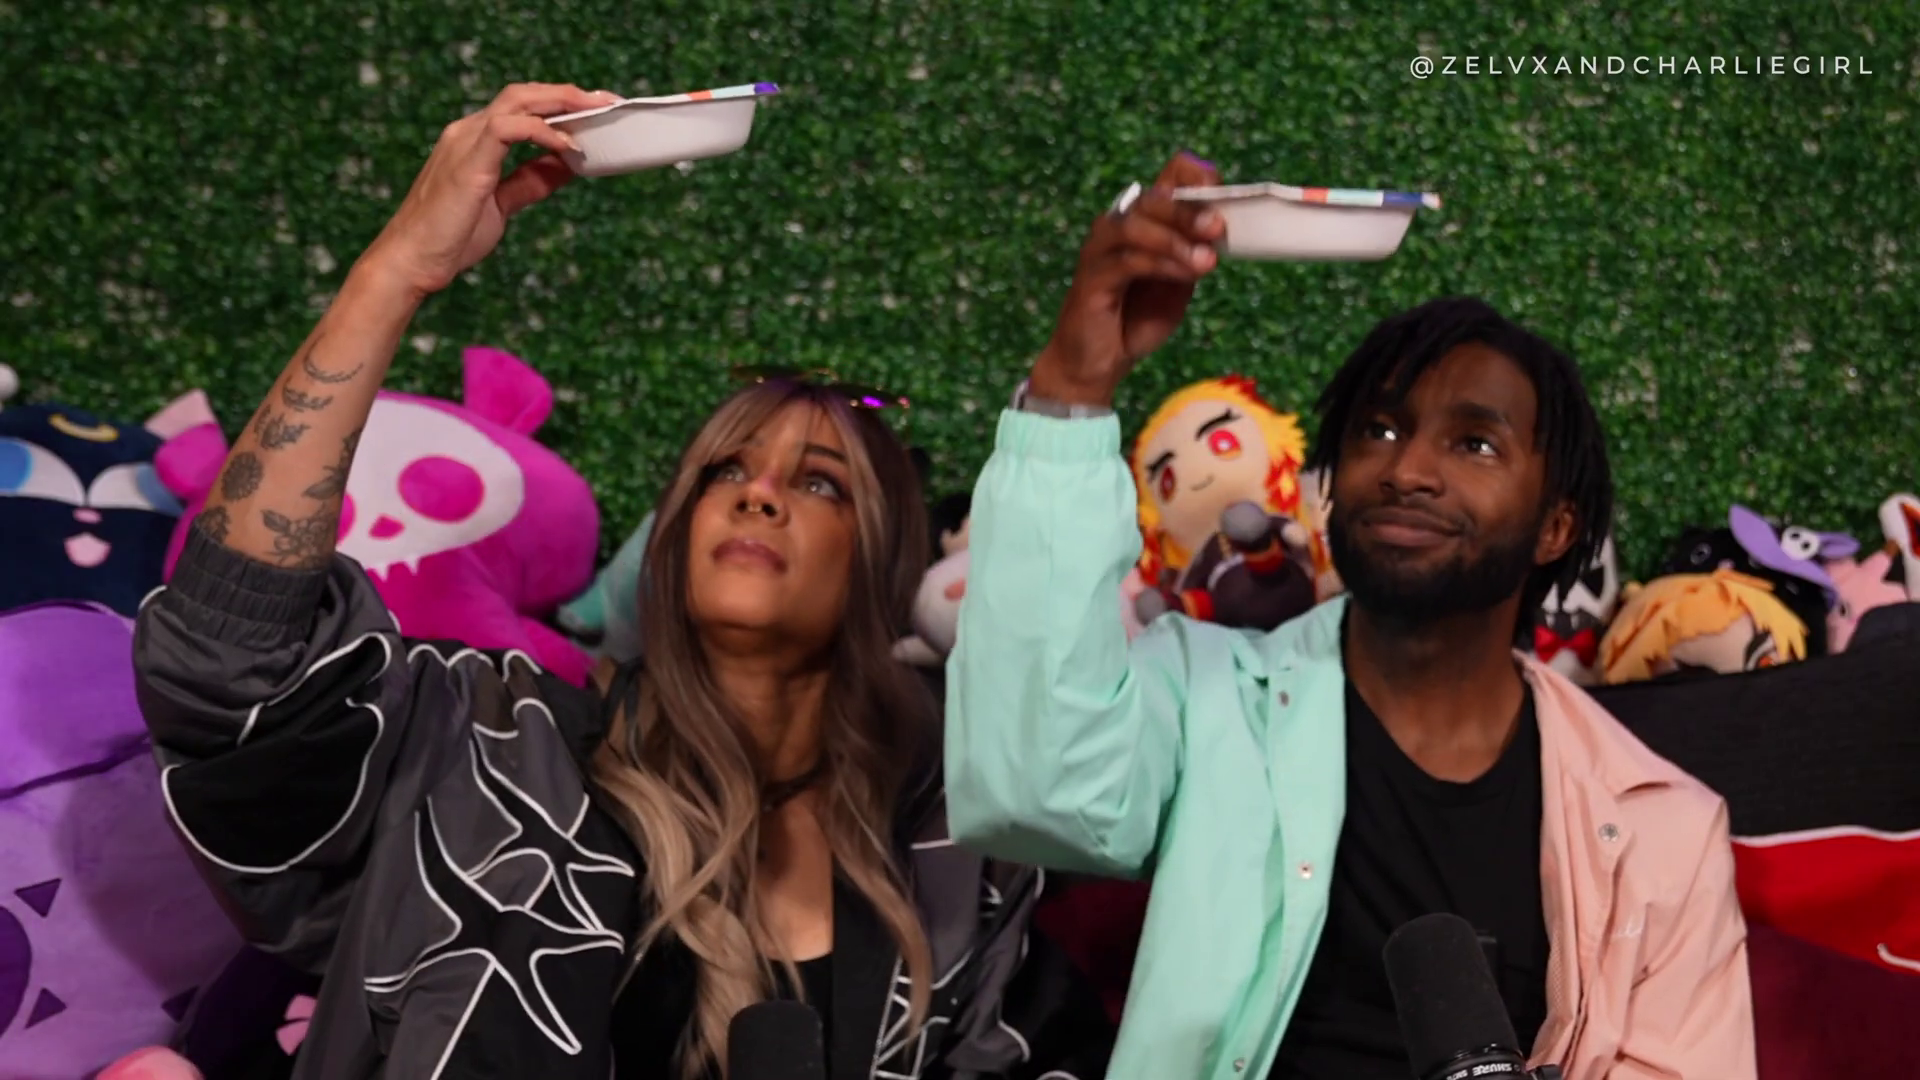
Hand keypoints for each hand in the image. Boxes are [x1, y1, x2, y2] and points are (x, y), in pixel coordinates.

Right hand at [360, 82, 617, 298]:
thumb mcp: (503, 204)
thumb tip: (567, 166)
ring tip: (596, 111)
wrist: (413, 261)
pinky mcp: (468, 161)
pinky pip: (508, 128)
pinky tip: (568, 147)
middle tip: (608, 101)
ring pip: (517, 100)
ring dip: (561, 102)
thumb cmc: (451, 237)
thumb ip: (531, 181)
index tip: (597, 110)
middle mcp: (467, 132)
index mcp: (474, 140)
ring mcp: (465, 142)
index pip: (522, 107)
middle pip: (523, 94)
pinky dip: (543, 132)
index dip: (560, 104)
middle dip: (568, 94)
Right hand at [1029, 152, 1225, 404]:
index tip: (1225, 199)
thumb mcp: (1179, 282)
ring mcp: (1100, 249)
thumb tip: (1223, 230)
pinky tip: (1184, 275)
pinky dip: (1160, 264)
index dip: (1198, 176)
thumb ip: (1195, 254)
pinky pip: (1127, 260)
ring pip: (1136, 223)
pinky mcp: (1091, 277)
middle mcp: (1118, 225)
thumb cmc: (1135, 320)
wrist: (1097, 364)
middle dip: (1190, 209)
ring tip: (1205, 262)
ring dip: (1175, 239)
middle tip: (1217, 227)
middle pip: (1154, 196)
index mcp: (1145, 220)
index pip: (1171, 174)